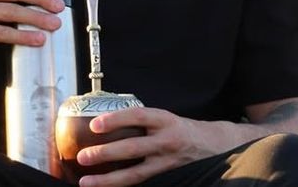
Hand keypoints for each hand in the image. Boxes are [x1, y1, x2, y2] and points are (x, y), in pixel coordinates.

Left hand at [74, 108, 244, 186]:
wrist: (214, 145)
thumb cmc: (181, 130)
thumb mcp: (165, 118)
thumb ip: (143, 121)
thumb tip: (106, 122)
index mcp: (165, 120)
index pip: (138, 116)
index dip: (116, 120)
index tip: (95, 125)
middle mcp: (166, 141)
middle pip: (132, 148)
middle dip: (105, 153)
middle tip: (83, 156)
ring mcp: (167, 162)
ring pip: (134, 173)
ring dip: (108, 179)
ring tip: (87, 181)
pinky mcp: (167, 177)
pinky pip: (141, 182)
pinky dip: (122, 185)